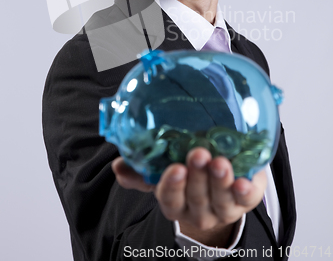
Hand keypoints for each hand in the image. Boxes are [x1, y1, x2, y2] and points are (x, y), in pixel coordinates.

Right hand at [112, 148, 266, 246]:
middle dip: (197, 177)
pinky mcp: (245, 200)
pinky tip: (242, 182)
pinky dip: (243, 191)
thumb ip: (143, 168)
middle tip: (198, 154)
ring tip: (220, 162)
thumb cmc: (190, 168)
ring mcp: (223, 208)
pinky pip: (246, 200)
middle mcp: (199, 210)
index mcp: (176, 202)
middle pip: (197, 198)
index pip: (170, 199)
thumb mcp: (166, 167)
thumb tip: (118, 166)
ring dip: (220, 181)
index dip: (172, 186)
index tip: (175, 168)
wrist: (226, 171)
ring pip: (220, 200)